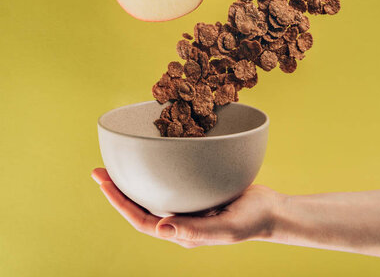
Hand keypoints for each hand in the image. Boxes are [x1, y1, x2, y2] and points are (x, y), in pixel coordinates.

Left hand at [91, 167, 282, 247]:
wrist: (271, 210)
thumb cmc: (251, 221)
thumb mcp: (226, 228)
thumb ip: (196, 231)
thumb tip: (161, 229)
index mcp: (180, 232)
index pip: (141, 220)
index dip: (119, 202)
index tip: (103, 183)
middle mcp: (178, 219)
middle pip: (140, 205)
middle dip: (118, 189)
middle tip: (99, 170)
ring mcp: (186, 205)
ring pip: (153, 193)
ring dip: (133, 179)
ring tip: (117, 161)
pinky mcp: (196, 190)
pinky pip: (170, 181)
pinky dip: (156, 169)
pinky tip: (153, 156)